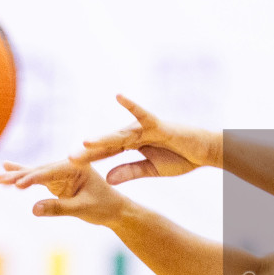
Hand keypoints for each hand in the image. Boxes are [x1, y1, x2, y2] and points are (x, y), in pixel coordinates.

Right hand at [0, 159, 124, 225]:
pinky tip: (5, 169)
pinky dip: (21, 178)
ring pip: (33, 174)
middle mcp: (66, 164)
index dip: (32, 179)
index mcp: (77, 166)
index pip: (50, 173)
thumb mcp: (82, 209)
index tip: (17, 185)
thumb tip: (33, 209)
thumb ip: (59, 208)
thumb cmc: (104, 206)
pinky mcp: (56, 180)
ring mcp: (60, 172)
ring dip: (13, 177)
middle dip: (16, 176)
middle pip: (37, 171)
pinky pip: (35, 179)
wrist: (114, 209)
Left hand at [70, 95, 218, 183]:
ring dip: (103, 138)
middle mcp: (134, 134)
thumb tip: (108, 179)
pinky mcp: (158, 124)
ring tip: (85, 142)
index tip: (71, 166)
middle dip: (89, 151)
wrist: (204, 152)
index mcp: (132, 146)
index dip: (90, 159)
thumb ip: (130, 172)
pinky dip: (132, 105)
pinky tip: (119, 96)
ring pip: (119, 134)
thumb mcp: (152, 170)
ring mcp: (145, 128)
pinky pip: (143, 114)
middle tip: (69, 158)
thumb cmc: (181, 158)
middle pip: (107, 143)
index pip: (106, 153)